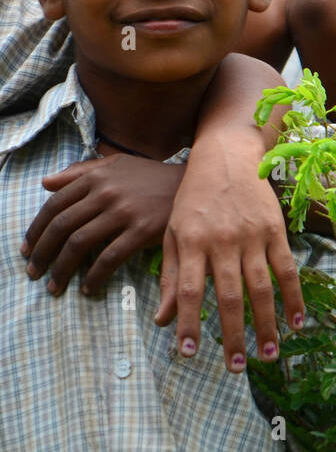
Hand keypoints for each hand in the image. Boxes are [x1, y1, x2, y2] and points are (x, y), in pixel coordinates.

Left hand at [22, 155, 182, 295]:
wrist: (193, 183)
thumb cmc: (151, 176)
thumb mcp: (116, 164)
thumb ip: (80, 171)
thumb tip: (45, 183)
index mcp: (96, 176)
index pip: (54, 205)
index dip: (36, 230)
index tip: (27, 249)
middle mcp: (105, 192)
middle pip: (62, 226)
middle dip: (42, 253)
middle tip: (34, 273)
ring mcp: (123, 211)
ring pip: (80, 244)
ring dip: (62, 269)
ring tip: (55, 285)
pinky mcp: (141, 231)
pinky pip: (109, 258)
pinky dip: (94, 276)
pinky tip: (87, 287)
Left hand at [153, 130, 304, 372]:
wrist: (226, 155)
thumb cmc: (193, 198)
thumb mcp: (172, 232)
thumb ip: (168, 276)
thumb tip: (161, 321)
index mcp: (190, 242)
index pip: (187, 290)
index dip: (187, 323)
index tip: (188, 354)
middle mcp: (221, 241)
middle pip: (227, 295)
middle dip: (232, 334)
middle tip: (235, 367)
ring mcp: (251, 235)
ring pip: (260, 288)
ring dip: (265, 324)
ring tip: (267, 355)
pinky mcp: (275, 230)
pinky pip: (286, 269)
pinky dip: (293, 297)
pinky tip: (296, 323)